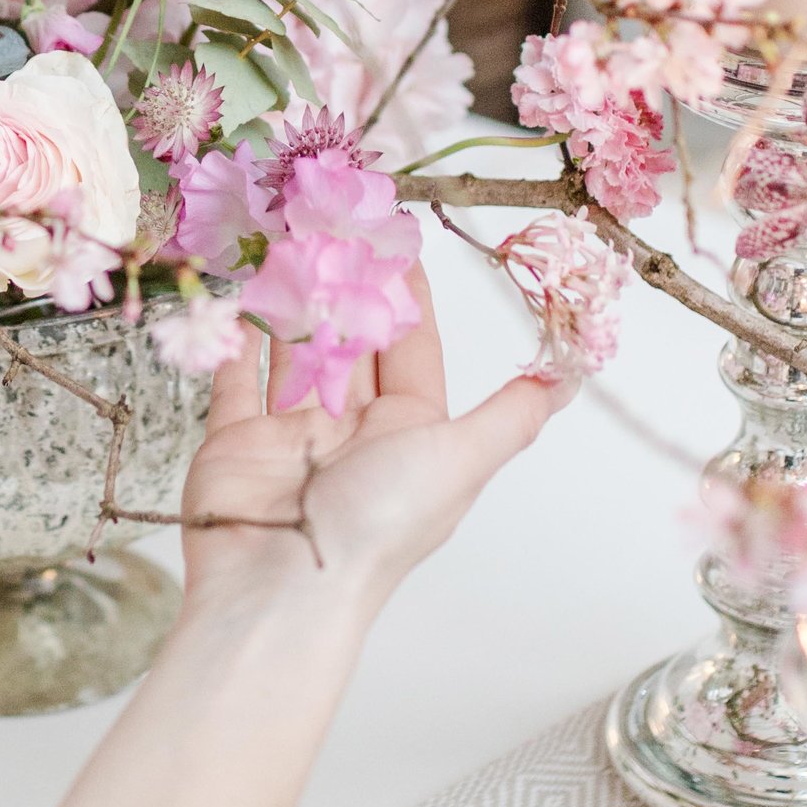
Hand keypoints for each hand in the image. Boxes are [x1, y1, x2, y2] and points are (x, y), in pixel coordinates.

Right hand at [178, 266, 573, 616]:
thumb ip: (513, 413)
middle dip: (346, 287)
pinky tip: (240, 293)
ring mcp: (289, 435)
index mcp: (410, 435)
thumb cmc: (377, 523)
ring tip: (288, 239)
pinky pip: (236, 380)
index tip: (398, 238)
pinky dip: (236, 340)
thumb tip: (572, 378)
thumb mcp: (463, 459)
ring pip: (295, 352)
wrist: (280, 584)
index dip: (408, 296)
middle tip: (336, 223)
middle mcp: (352, 432)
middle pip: (353, 343)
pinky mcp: (235, 441)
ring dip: (293, 300)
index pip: (413, 350)